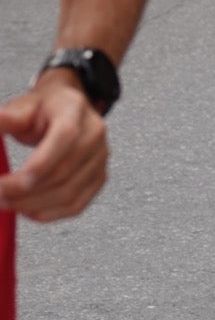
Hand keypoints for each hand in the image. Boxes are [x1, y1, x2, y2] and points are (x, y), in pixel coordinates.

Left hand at [0, 83, 108, 222]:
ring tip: (8, 203)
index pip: (65, 137)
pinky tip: (28, 211)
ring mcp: (100, 157)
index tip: (8, 182)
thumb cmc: (45, 109)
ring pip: (69, 193)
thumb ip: (7, 119)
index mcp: (75, 110)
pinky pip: (77, 204)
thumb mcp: (23, 106)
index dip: (40, 164)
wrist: (68, 109)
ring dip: (34, 205)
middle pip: (64, 171)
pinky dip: (50, 214)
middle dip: (26, 191)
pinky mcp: (99, 177)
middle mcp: (94, 133)